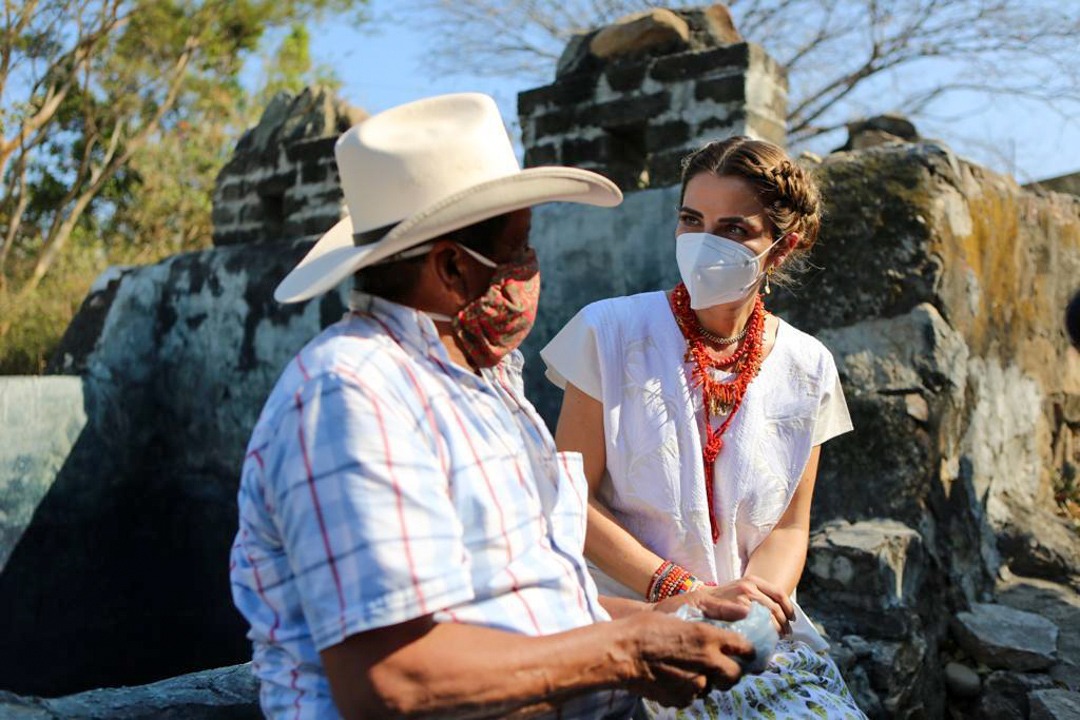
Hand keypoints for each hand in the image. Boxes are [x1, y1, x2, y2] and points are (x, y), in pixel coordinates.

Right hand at [622, 612, 751, 707]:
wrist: (620, 653)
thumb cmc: (646, 627)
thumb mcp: (682, 611)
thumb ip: (715, 614)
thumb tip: (743, 611)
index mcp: (708, 637)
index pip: (744, 647)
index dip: (748, 650)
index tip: (747, 652)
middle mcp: (708, 663)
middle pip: (735, 675)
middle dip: (732, 671)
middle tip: (723, 665)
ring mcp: (695, 684)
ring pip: (712, 687)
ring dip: (707, 680)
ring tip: (689, 668)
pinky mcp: (682, 699)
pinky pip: (693, 696)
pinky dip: (688, 689)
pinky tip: (674, 677)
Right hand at [700, 576, 793, 635]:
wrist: (698, 603)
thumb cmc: (719, 601)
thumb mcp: (738, 592)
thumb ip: (755, 598)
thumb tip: (775, 615)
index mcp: (752, 580)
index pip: (779, 593)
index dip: (788, 608)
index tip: (792, 619)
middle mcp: (750, 586)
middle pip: (776, 607)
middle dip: (784, 623)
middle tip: (786, 634)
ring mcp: (744, 597)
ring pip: (770, 616)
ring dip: (777, 629)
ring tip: (777, 638)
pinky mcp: (740, 609)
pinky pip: (759, 623)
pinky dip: (766, 632)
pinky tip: (766, 638)